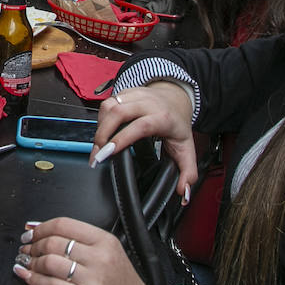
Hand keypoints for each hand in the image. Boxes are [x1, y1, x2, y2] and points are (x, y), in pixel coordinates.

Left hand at [14, 217, 158, 284]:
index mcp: (105, 241)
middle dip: (33, 246)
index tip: (30, 232)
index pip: (64, 225)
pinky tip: (27, 276)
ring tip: (25, 263)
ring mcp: (95, 279)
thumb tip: (45, 232)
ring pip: (50, 263)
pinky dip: (34, 280)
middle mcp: (101, 257)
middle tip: (25, 250)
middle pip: (54, 243)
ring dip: (31, 262)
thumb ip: (82, 243)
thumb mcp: (110, 255)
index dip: (41, 227)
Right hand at [90, 83, 197, 201]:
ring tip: (98, 146)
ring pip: (110, 106)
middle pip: (119, 113)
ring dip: (99, 127)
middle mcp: (148, 103)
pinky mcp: (125, 92)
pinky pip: (107, 103)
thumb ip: (188, 173)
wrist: (176, 99)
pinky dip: (101, 119)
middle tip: (97, 156)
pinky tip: (103, 132)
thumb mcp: (187, 149)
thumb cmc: (178, 124)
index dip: (122, 138)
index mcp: (164, 118)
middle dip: (102, 134)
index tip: (109, 153)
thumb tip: (183, 192)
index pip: (141, 126)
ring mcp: (135, 95)